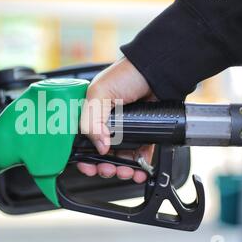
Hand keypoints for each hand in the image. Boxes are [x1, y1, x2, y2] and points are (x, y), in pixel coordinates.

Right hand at [77, 57, 154, 182]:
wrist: (158, 70)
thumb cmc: (127, 73)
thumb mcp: (99, 94)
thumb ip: (91, 121)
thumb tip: (99, 147)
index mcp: (92, 114)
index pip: (82, 141)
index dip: (84, 157)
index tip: (88, 166)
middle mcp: (107, 123)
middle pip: (102, 154)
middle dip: (104, 166)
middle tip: (108, 169)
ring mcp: (126, 129)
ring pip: (121, 157)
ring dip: (122, 169)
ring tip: (126, 172)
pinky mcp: (144, 132)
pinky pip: (140, 154)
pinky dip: (140, 165)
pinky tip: (140, 170)